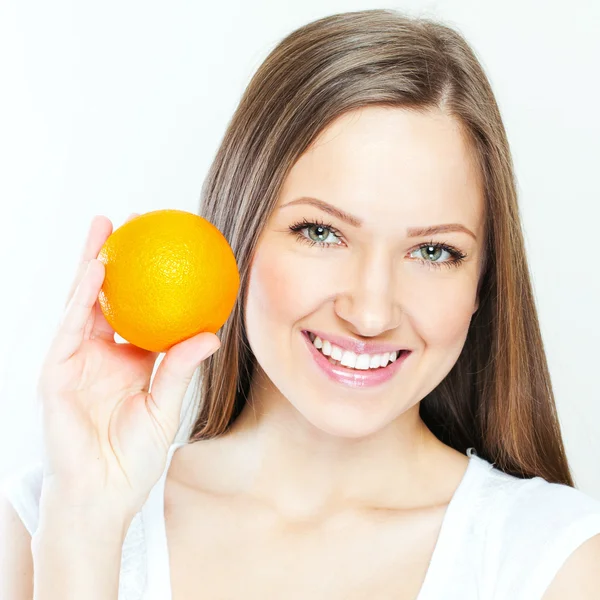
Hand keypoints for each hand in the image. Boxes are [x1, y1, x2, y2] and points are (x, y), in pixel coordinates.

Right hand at [36, 214, 220, 517]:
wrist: (105, 495)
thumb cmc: (135, 456)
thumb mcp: (166, 406)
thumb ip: (182, 368)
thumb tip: (212, 332)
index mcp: (128, 360)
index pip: (136, 311)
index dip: (146, 281)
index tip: (163, 250)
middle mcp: (100, 354)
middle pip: (105, 297)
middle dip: (112, 258)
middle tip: (128, 223)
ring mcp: (75, 361)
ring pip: (81, 303)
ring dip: (91, 264)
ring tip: (105, 229)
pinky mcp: (56, 373)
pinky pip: (69, 329)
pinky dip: (80, 300)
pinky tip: (95, 271)